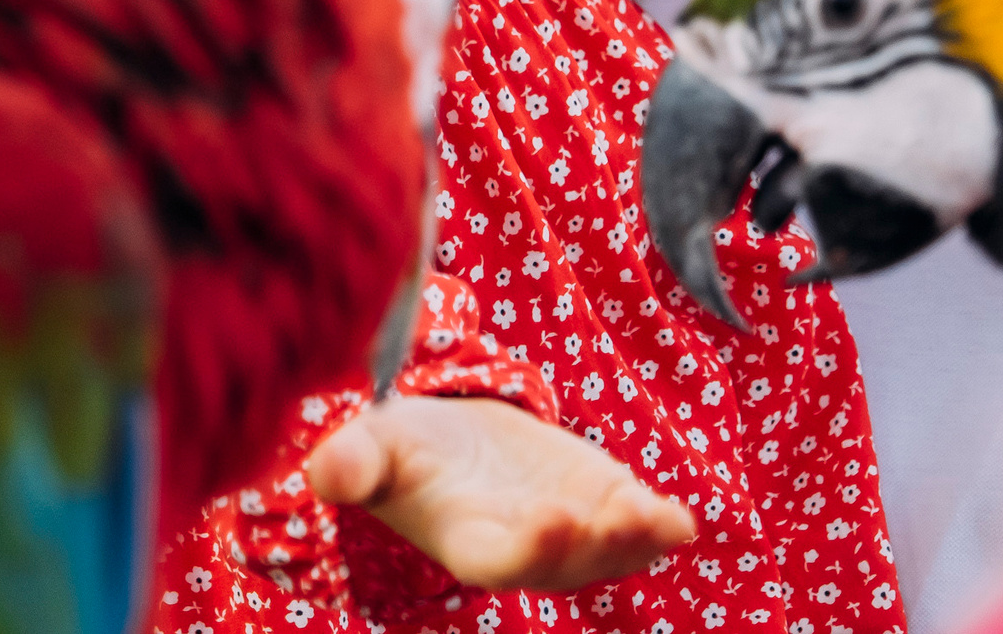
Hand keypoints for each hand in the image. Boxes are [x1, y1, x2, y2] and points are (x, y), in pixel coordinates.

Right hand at [304, 396, 694, 591]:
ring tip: (657, 517)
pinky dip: (659, 527)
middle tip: (615, 515)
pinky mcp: (600, 504)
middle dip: (593, 543)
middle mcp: (524, 547)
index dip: (530, 547)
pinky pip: (634, 528)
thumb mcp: (373, 445)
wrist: (454, 441)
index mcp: (468, 541)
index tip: (553, 518)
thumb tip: (321, 474)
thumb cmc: (404, 448)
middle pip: (565, 562)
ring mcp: (569, 532)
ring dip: (635, 540)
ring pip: (608, 552)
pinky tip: (680, 520)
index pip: (502, 559)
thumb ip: (352, 463)